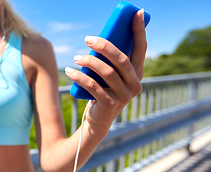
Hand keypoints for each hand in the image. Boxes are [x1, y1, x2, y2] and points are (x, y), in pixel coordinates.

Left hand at [65, 9, 146, 132]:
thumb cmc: (103, 91)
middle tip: (87, 39)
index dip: (139, 30)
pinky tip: (70, 72)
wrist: (98, 120)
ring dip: (89, 61)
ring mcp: (123, 96)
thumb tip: (98, 39)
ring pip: (106, 72)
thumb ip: (110, 60)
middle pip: (121, 59)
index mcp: (137, 73)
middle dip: (104, 46)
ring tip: (76, 57)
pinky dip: (79, 77)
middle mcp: (135, 84)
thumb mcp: (109, 75)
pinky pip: (93, 86)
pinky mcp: (110, 104)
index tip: (137, 13)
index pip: (141, 49)